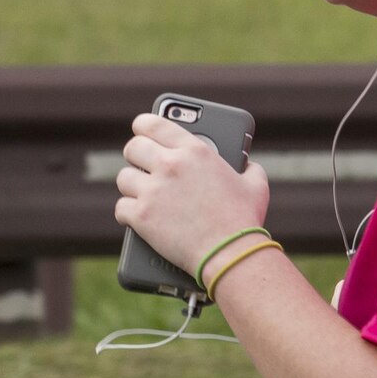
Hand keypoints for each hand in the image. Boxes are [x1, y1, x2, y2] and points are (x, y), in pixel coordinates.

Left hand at [114, 113, 270, 283]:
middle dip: (135, 155)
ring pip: (123, 178)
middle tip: (141, 164)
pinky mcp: (142, 216)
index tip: (140, 129)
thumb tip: (247, 164)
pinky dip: (127, 214)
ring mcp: (153, 190)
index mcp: (195, 150)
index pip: (154, 123)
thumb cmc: (244, 220)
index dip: (143, 125)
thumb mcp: (255, 185)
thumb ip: (248, 168)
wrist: (230, 253)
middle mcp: (170, 165)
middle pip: (133, 148)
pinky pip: (121, 208)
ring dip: (131, 186)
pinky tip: (136, 217)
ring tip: (141, 193)